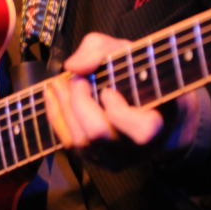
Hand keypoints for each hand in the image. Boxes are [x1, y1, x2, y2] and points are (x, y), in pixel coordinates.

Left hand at [45, 32, 205, 167]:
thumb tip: (73, 66)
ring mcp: (113, 158)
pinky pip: (69, 143)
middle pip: (99, 133)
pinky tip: (53, 95)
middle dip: (80, 102)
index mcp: (157, 126)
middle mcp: (135, 149)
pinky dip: (56, 116)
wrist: (156, 111)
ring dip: (63, 106)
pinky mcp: (95, 159)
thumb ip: (101, 50)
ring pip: (80, 140)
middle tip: (77, 79)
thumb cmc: (142, 78)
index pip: (142, 130)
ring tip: (58, 82)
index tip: (108, 90)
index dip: (119, 111)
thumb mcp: (130, 52)